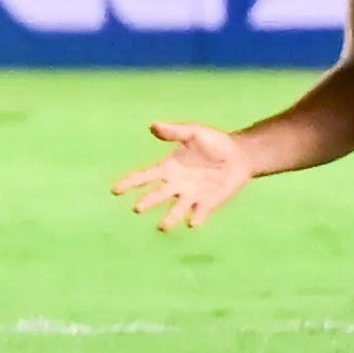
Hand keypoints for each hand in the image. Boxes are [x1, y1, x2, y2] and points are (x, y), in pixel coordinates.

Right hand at [113, 120, 253, 231]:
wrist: (239, 156)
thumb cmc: (213, 142)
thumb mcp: (193, 132)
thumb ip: (174, 132)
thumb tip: (153, 126)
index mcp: (168, 167)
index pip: (144, 176)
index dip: (130, 182)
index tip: (115, 190)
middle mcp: (176, 184)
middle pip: (158, 195)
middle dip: (148, 201)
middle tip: (137, 208)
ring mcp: (191, 195)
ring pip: (176, 209)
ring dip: (170, 217)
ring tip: (162, 226)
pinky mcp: (208, 203)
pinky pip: (200, 213)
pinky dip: (196, 218)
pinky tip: (192, 222)